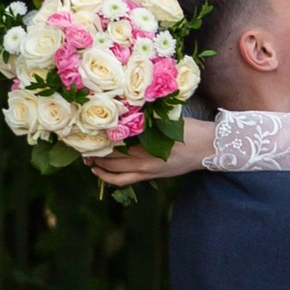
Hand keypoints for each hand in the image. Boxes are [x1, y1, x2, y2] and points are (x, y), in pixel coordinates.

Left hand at [93, 118, 215, 187]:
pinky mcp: (149, 176)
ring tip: (87, 157)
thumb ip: (145, 117)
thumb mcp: (166, 118)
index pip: (114, 138)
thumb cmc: (189, 129)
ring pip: (113, 169)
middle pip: (109, 155)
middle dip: (93, 150)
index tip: (84, 129)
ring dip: (97, 164)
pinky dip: (108, 178)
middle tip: (81, 143)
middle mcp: (143, 157)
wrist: (208, 148)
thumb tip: (123, 108)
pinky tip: (98, 172)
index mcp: (147, 139)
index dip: (97, 135)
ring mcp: (146, 169)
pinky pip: (123, 180)